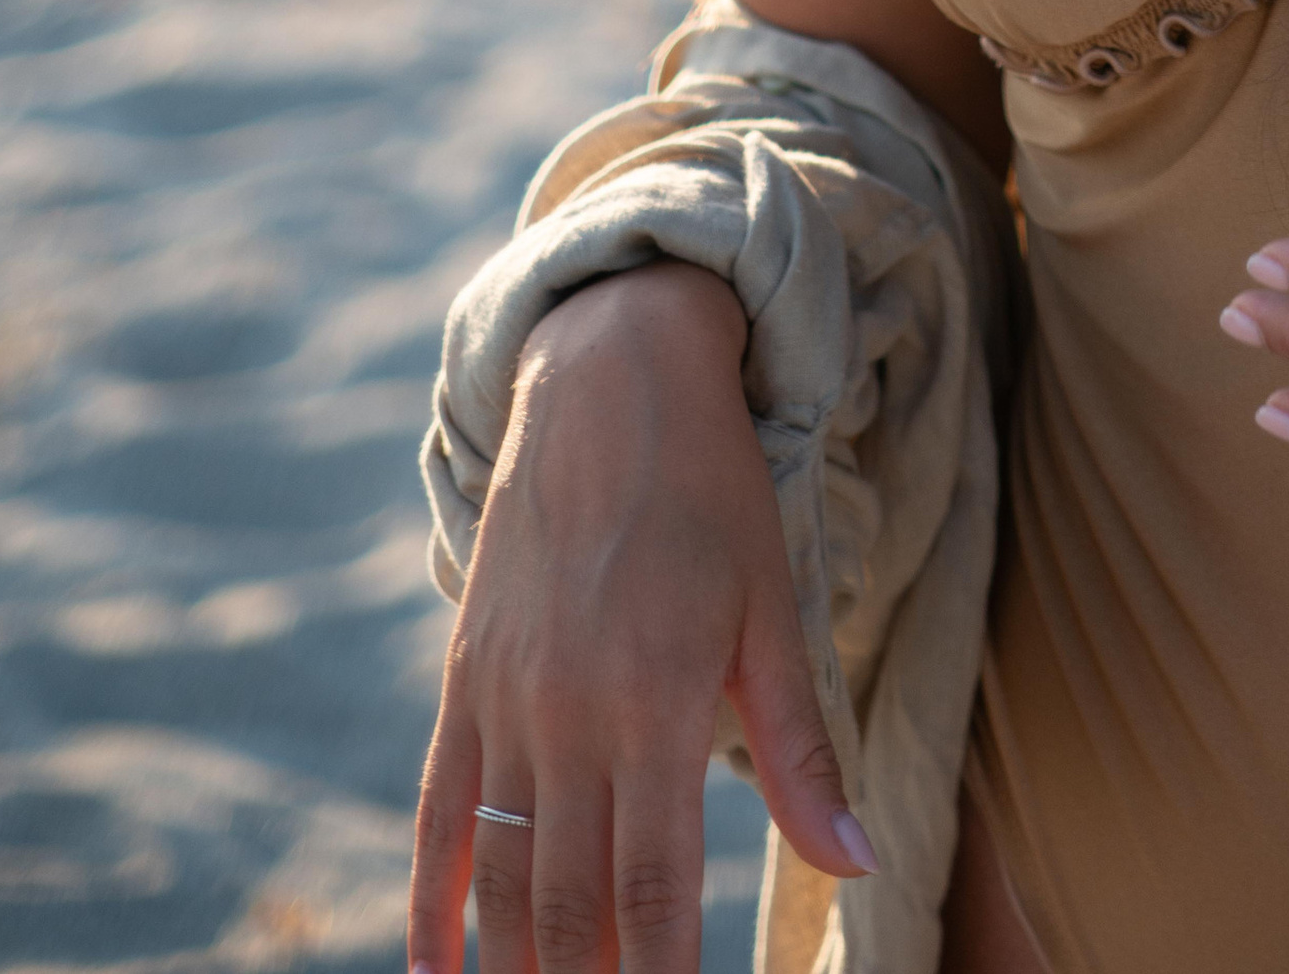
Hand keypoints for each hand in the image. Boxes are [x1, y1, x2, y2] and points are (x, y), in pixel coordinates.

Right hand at [408, 261, 873, 973]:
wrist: (606, 373)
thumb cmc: (710, 489)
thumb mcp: (771, 604)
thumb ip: (801, 750)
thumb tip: (858, 866)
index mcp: (657, 699)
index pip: (656, 895)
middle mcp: (570, 713)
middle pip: (569, 907)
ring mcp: (505, 700)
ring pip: (501, 879)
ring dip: (519, 967)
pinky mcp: (464, 681)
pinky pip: (437, 815)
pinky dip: (431, 908)